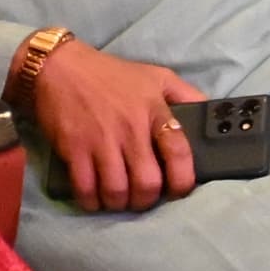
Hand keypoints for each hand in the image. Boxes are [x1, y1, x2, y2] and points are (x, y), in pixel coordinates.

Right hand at [26, 42, 203, 212]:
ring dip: (119, 203)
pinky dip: (91, 201)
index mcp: (155, 111)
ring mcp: (100, 140)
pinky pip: (85, 188)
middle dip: (147, 200)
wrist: (59, 67)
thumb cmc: (111, 74)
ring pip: (117, 191)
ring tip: (119, 198)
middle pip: (147, 183)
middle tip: (142, 197)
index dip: (183, 180)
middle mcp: (130, 129)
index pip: (179, 152)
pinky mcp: (73, 149)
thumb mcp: (157, 76)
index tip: (178, 190)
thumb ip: (186, 95)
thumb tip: (210, 114)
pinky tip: (94, 198)